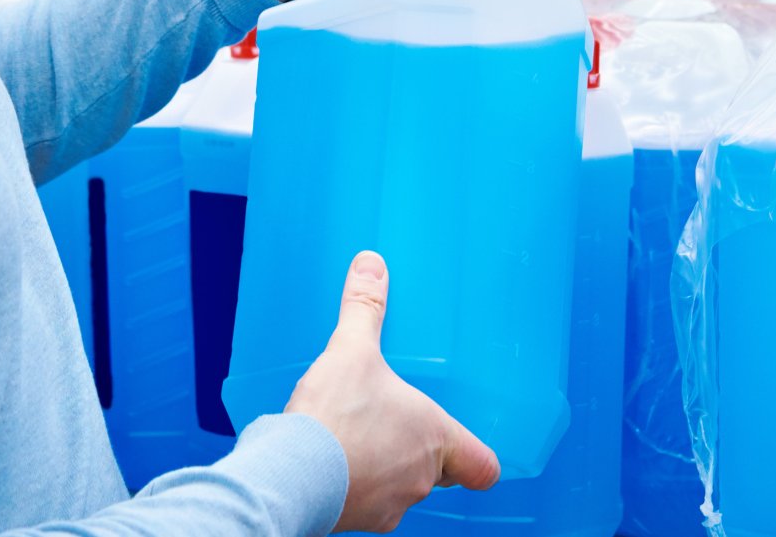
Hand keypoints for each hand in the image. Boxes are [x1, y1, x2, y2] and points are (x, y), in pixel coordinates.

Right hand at [287, 252, 499, 531]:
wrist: (293, 474)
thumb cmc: (335, 417)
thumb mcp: (351, 349)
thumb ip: (364, 307)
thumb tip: (372, 263)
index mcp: (434, 438)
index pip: (482, 465)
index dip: (475, 456)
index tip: (464, 447)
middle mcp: (421, 479)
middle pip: (437, 472)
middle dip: (416, 448)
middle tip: (390, 423)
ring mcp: (391, 505)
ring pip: (401, 488)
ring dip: (384, 467)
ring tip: (354, 439)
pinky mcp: (356, 521)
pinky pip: (367, 504)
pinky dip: (355, 487)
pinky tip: (331, 463)